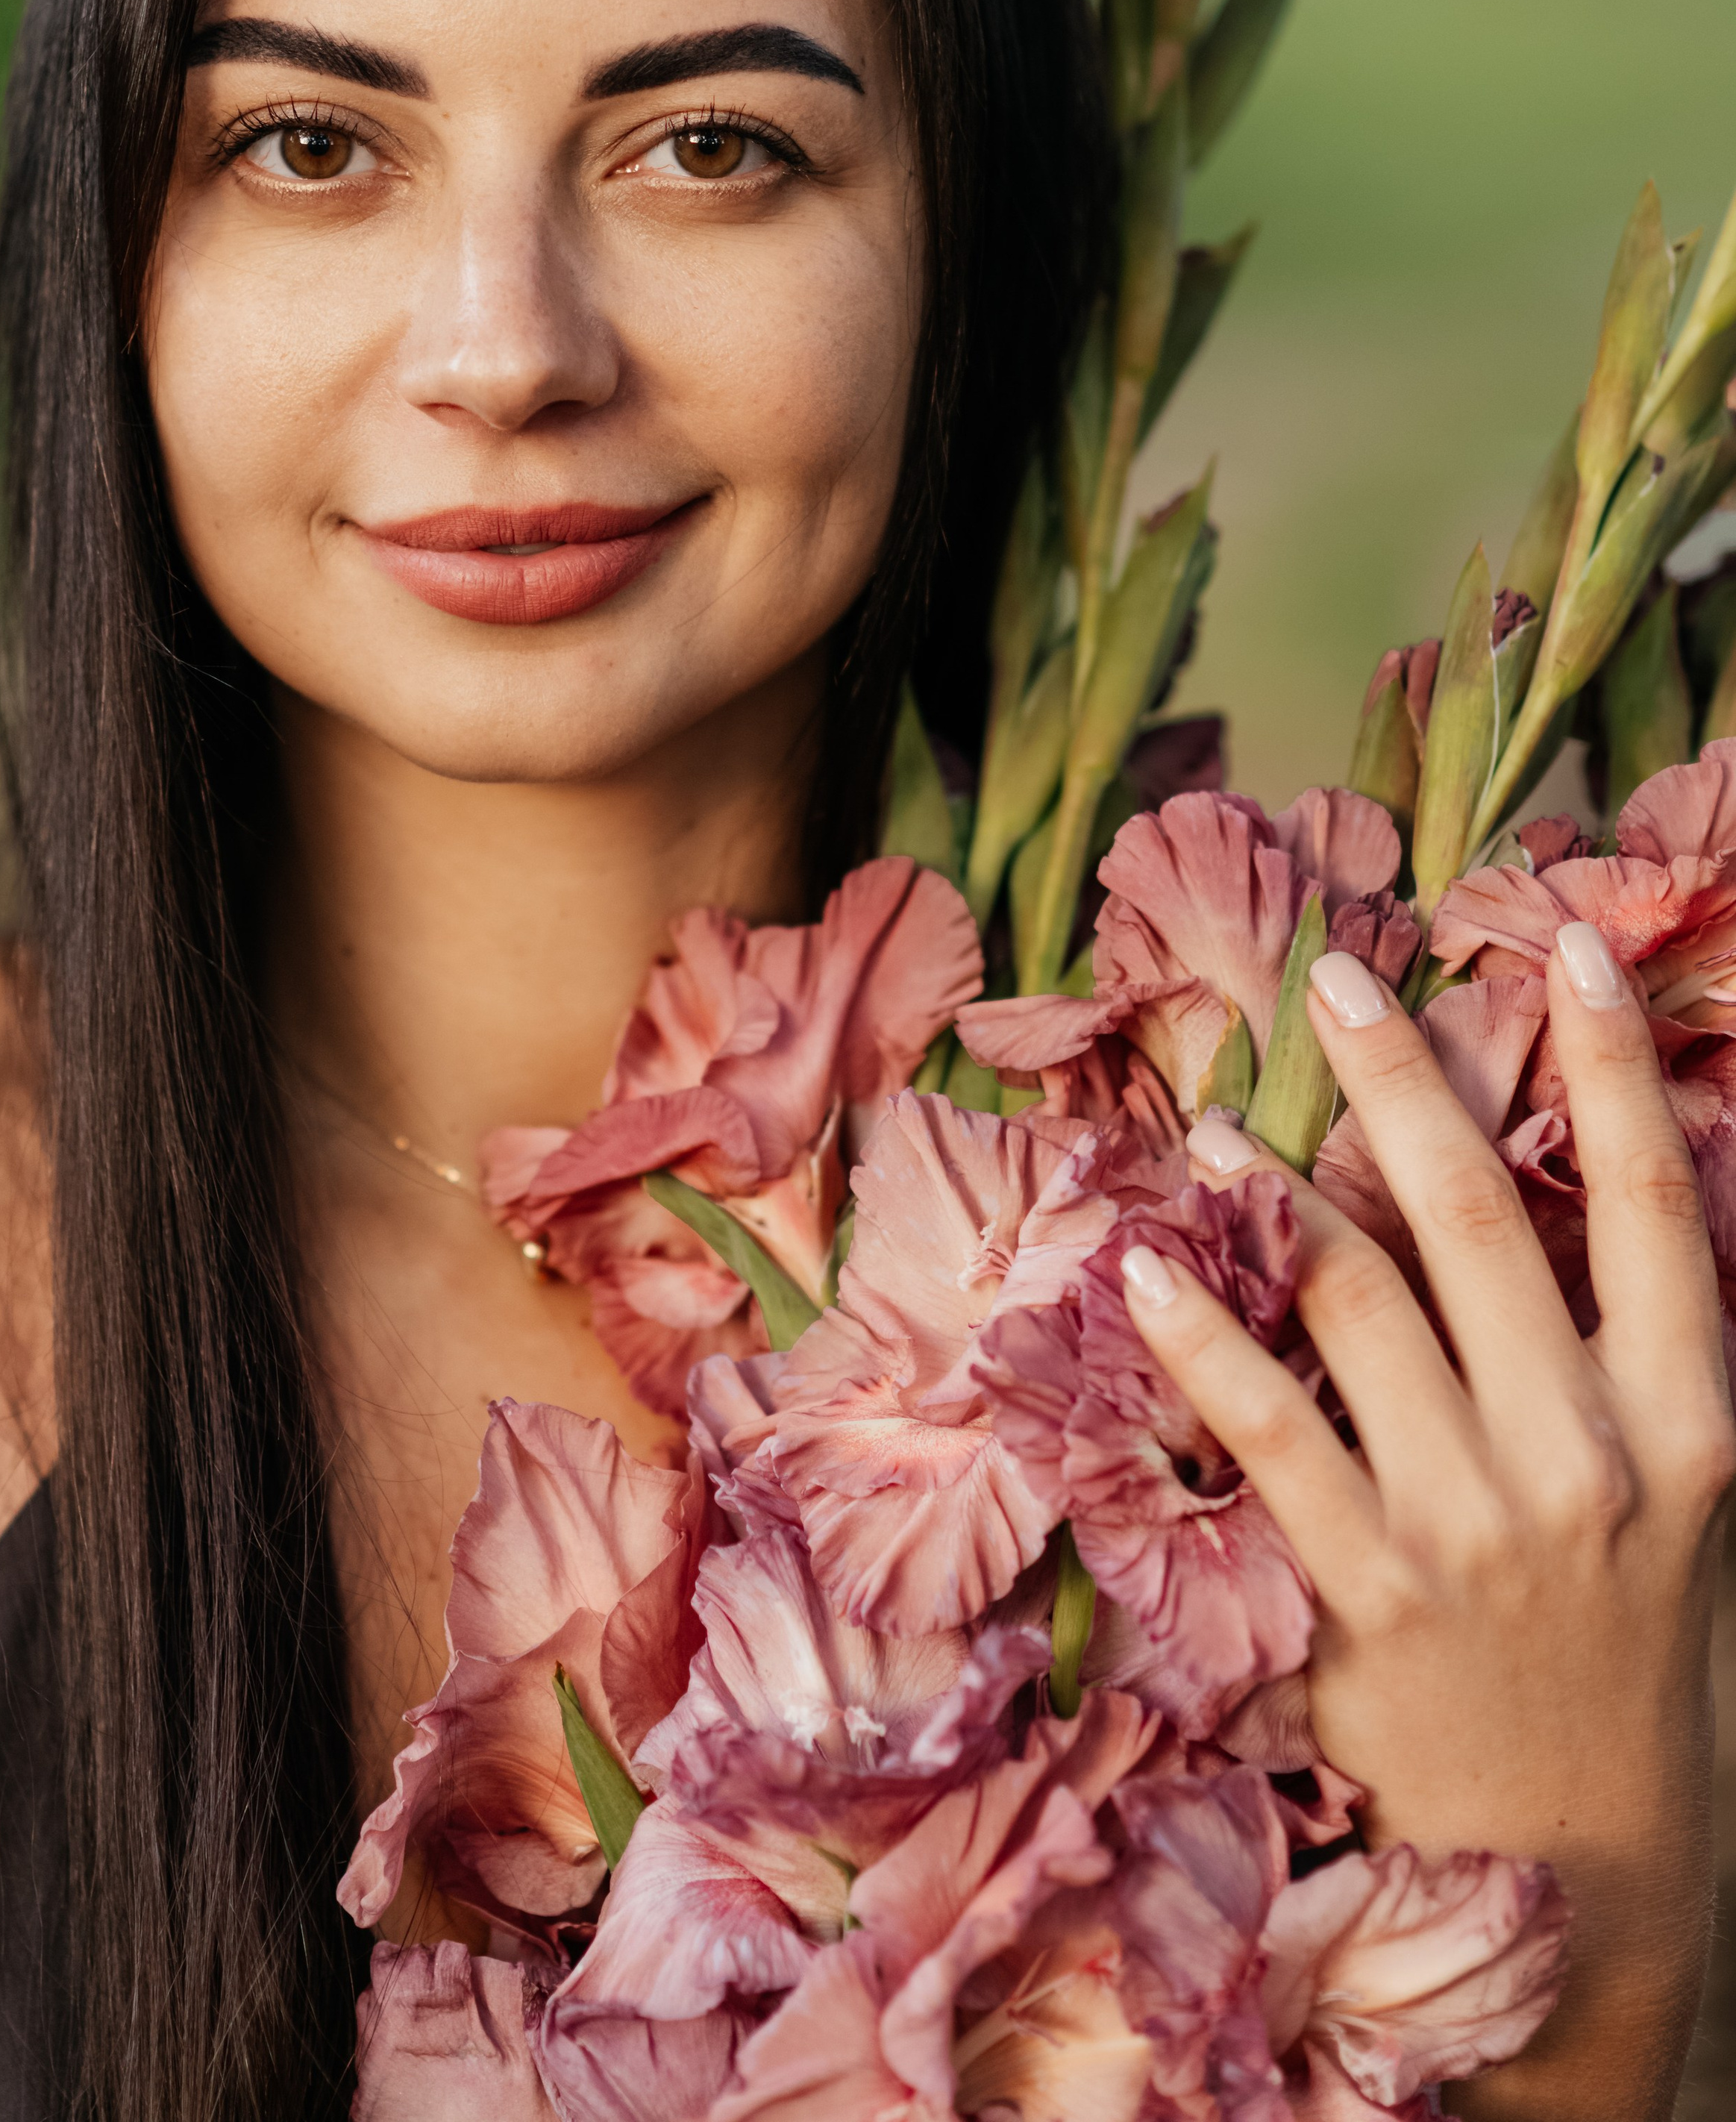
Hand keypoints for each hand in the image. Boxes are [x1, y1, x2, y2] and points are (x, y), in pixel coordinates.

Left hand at [1120, 924, 1734, 2120]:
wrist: (1608, 1884)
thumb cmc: (1637, 1667)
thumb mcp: (1682, 1509)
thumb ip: (1622, 1365)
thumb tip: (1535, 1203)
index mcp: (1688, 1422)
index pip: (1655, 1203)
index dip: (1611, 1065)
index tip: (1567, 946)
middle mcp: (1590, 1453)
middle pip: (1480, 1218)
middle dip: (1405, 1078)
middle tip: (1334, 979)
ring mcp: (1479, 1525)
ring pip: (1360, 1301)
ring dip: (1277, 1192)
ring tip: (1207, 1122)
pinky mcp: (1374, 1598)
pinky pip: (1274, 1434)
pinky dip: (1207, 1344)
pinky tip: (1147, 1275)